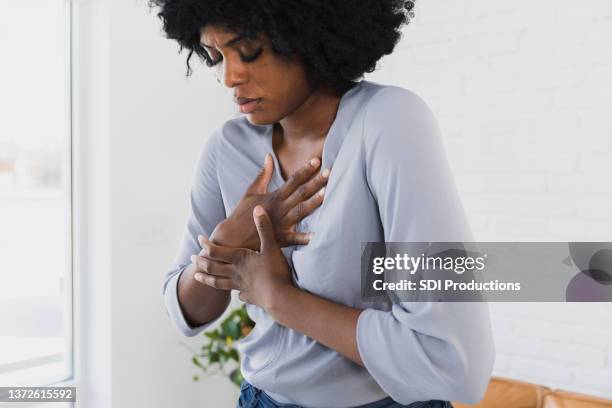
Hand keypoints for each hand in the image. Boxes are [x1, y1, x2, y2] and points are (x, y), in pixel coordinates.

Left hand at [191, 206, 292, 309]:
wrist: (280, 298)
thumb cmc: (275, 271)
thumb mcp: (271, 246)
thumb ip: (264, 228)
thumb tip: (258, 208)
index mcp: (239, 259)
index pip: (216, 251)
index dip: (206, 244)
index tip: (199, 238)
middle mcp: (236, 273)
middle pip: (213, 268)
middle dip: (201, 262)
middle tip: (192, 258)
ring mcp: (241, 287)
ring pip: (218, 283)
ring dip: (206, 279)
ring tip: (197, 277)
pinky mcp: (251, 297)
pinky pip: (240, 295)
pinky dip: (237, 293)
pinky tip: (238, 294)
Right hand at [211, 153, 329, 250]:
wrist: (231, 237)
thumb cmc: (242, 213)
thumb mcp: (251, 191)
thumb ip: (263, 174)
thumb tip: (269, 156)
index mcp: (274, 197)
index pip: (293, 180)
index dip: (305, 170)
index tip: (317, 160)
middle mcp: (279, 208)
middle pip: (301, 193)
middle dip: (316, 182)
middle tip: (330, 172)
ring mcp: (280, 223)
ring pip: (300, 211)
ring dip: (314, 203)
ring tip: (327, 194)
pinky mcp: (279, 239)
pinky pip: (293, 239)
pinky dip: (304, 238)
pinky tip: (316, 236)